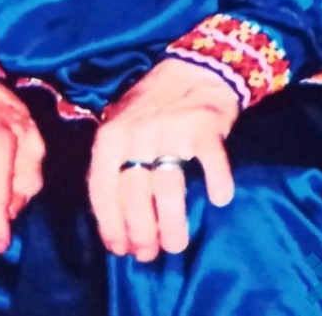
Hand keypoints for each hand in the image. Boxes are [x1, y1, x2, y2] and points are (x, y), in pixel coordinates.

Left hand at [88, 58, 239, 261]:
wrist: (193, 68)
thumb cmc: (152, 106)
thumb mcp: (120, 128)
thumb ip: (114, 165)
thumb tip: (116, 222)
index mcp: (110, 137)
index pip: (102, 191)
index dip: (111, 227)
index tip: (121, 251)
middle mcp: (136, 134)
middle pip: (134, 197)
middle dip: (141, 234)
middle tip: (152, 253)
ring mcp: (170, 131)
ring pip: (168, 190)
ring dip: (172, 225)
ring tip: (176, 245)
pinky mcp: (204, 126)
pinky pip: (210, 164)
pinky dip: (217, 184)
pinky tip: (219, 199)